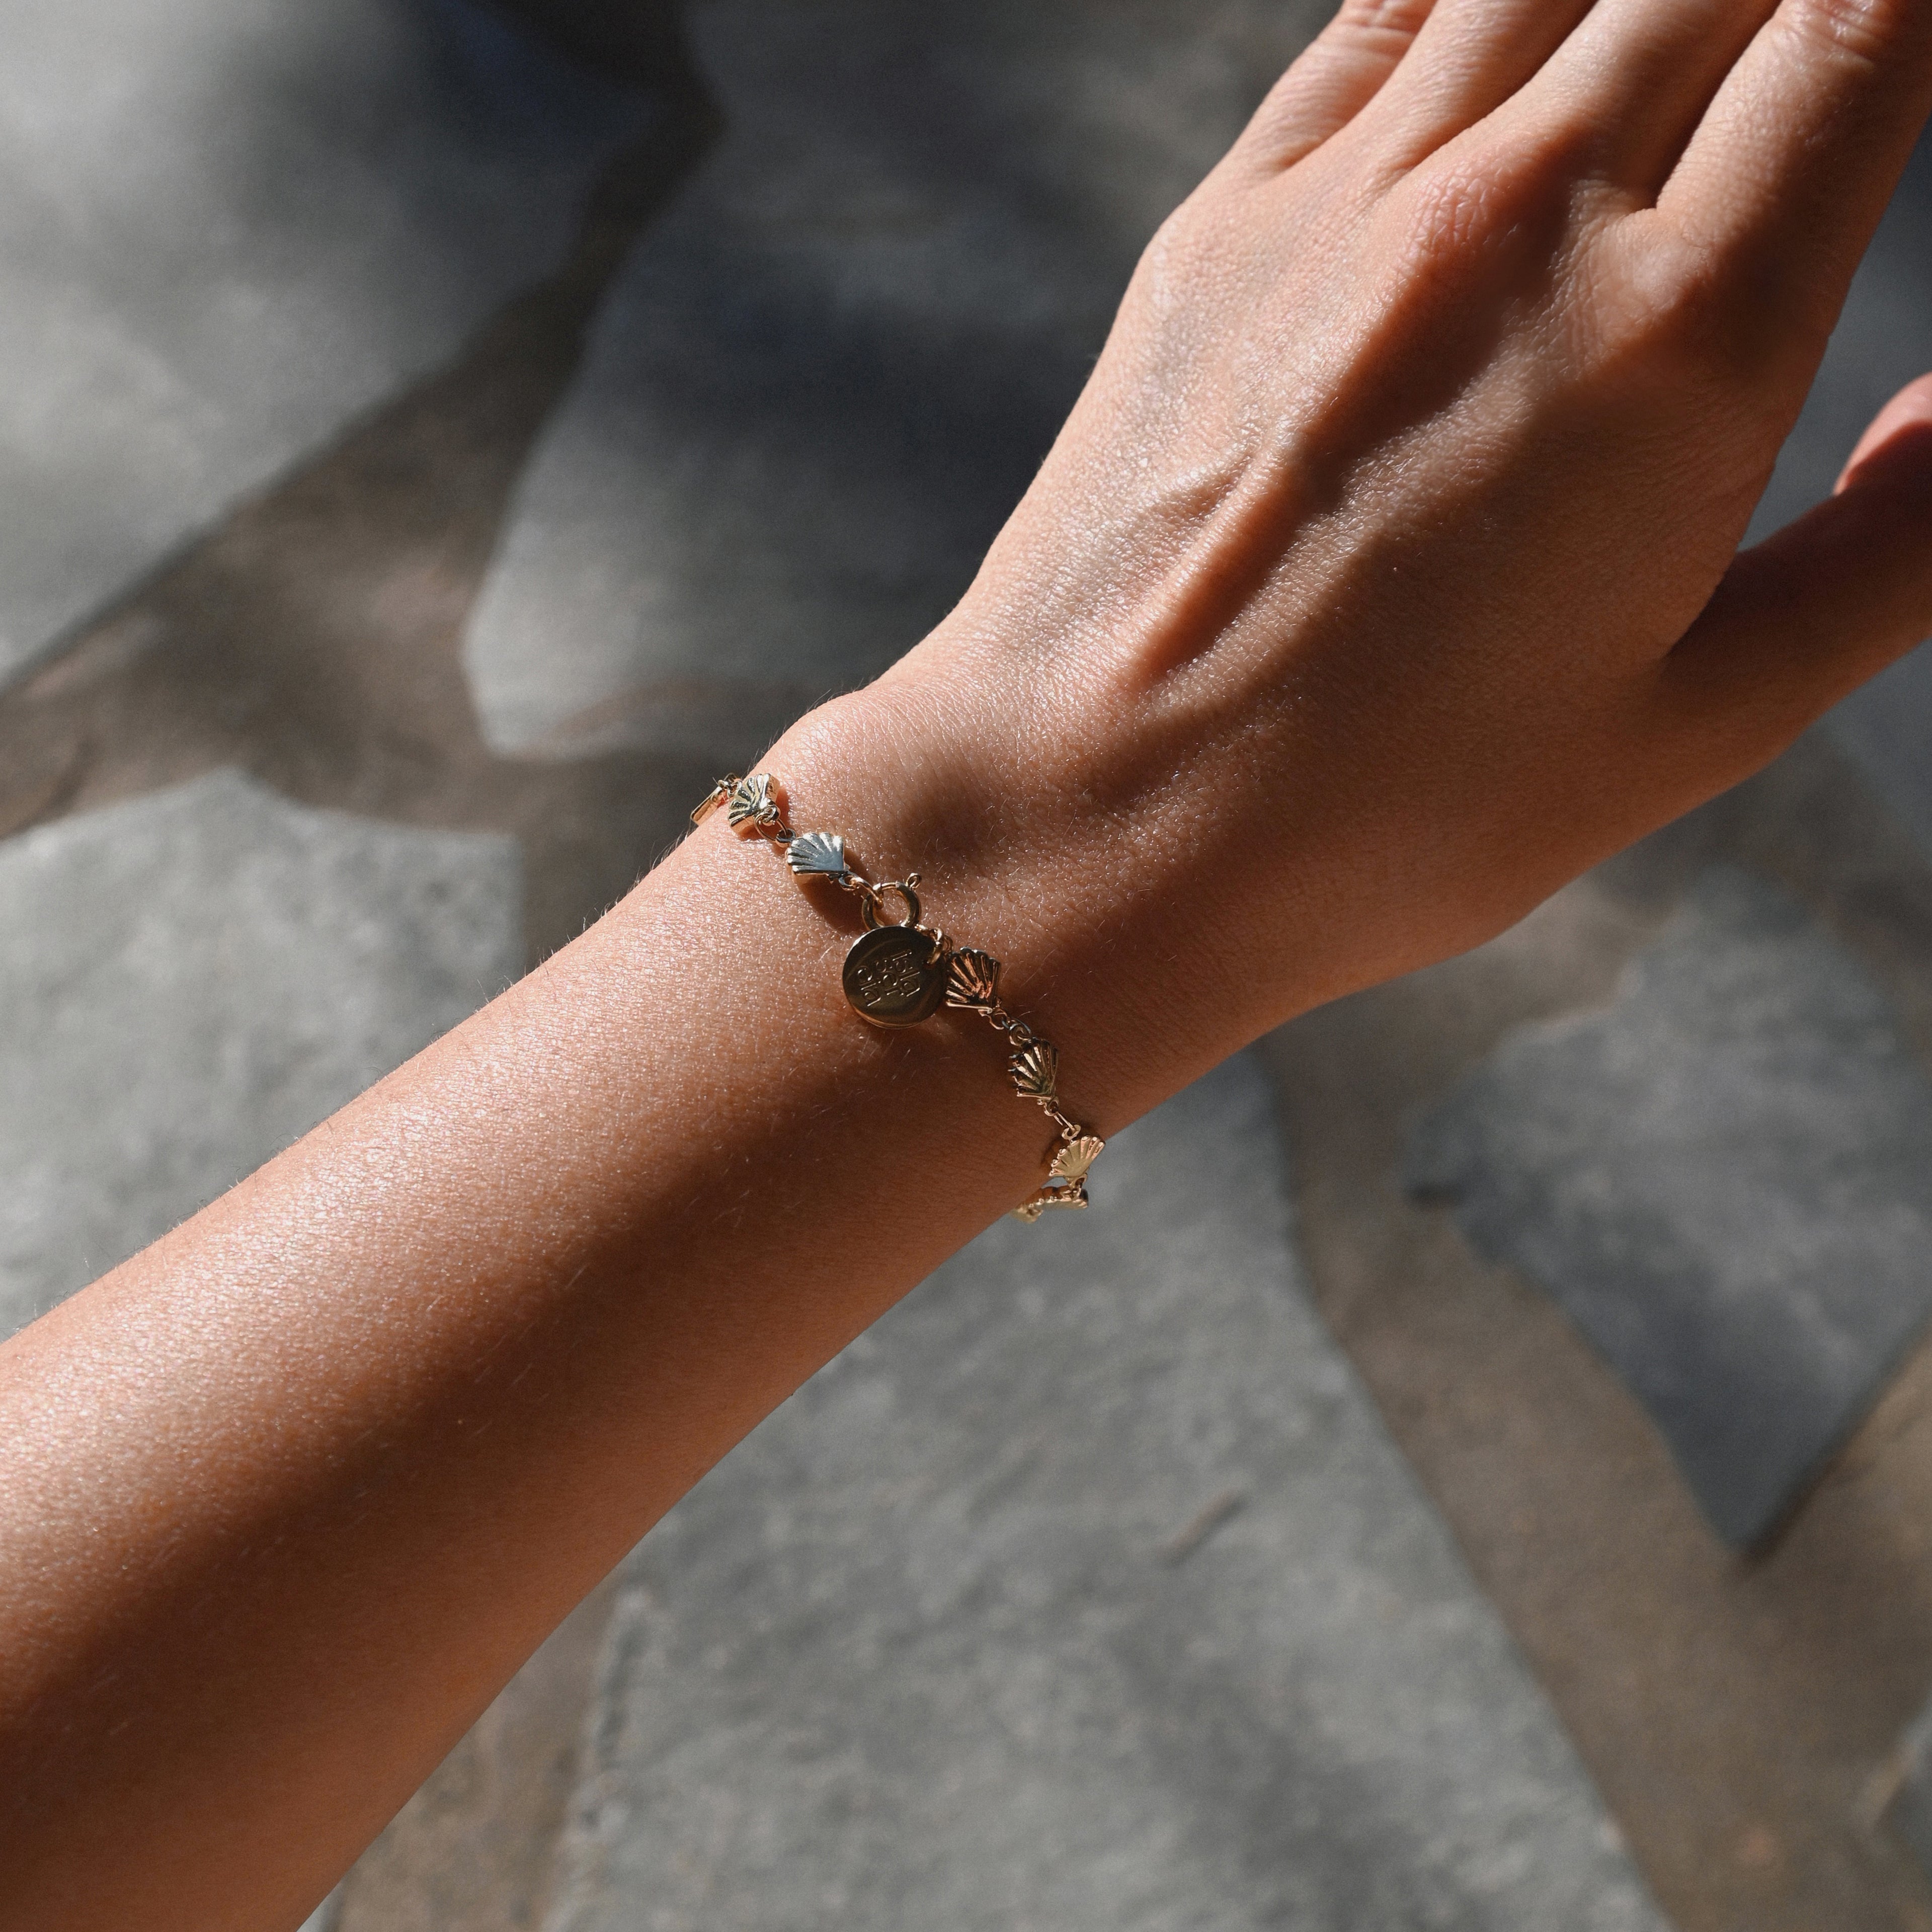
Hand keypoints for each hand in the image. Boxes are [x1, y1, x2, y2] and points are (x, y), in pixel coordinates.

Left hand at [810, 0, 1931, 1116]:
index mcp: (1681, 340)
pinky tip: (1510, 35)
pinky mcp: (1224, 217)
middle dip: (1795, 0)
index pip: (1866, 19)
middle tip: (1799, 72)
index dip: (1899, 8)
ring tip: (1664, 62)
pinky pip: (1387, 9)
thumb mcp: (1696, 722)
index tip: (1895, 48)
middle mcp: (1521, 217)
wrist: (1099, 816)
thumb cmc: (1392, 811)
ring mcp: (1353, 200)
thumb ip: (1894, 556)